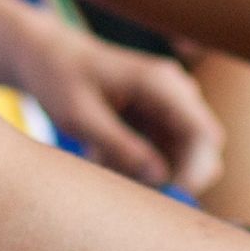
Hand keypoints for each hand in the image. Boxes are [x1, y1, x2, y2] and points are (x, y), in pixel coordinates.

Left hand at [1, 9, 223, 195]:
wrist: (47, 54)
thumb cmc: (60, 77)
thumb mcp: (80, 116)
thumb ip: (120, 146)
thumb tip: (160, 177)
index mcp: (159, 83)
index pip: (202, 134)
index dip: (196, 171)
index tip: (168, 196)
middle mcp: (174, 90)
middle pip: (200, 148)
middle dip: (172, 176)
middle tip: (129, 189)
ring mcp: (169, 103)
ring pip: (180, 156)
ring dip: (147, 172)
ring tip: (100, 160)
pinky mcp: (158, 116)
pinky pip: (162, 152)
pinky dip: (137, 164)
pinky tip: (101, 154)